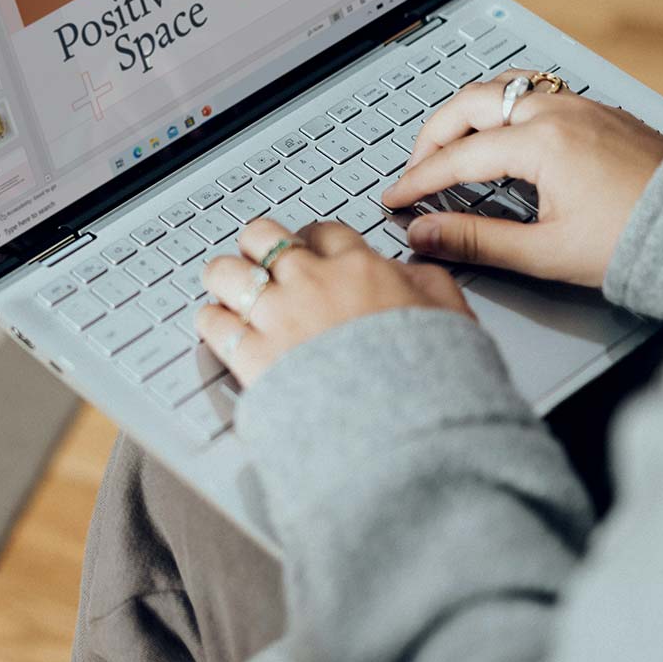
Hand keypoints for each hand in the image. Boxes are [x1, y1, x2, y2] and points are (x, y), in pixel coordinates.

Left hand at [195, 218, 470, 385]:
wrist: (407, 430)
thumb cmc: (434, 380)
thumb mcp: (452, 317)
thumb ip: (428, 283)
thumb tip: (411, 269)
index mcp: (360, 269)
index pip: (324, 231)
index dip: (310, 237)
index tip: (306, 246)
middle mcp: (312, 284)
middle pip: (263, 237)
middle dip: (256, 244)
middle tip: (257, 258)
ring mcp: (278, 318)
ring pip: (227, 272)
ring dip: (223, 275)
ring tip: (224, 285)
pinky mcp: (253, 357)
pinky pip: (215, 323)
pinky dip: (211, 320)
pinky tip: (215, 324)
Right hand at [378, 71, 662, 288]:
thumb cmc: (637, 241)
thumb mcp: (546, 252)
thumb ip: (476, 241)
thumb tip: (424, 235)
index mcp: (541, 143)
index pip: (457, 157)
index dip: (418, 180)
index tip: (396, 199)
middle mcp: (558, 112)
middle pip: (469, 104)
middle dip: (433, 135)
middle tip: (416, 169)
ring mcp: (581, 106)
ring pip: (503, 89)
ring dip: (468, 114)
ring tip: (451, 145)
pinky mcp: (600, 111)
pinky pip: (535, 93)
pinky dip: (502, 110)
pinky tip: (502, 137)